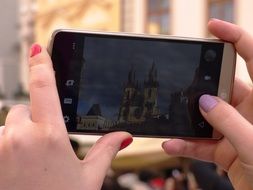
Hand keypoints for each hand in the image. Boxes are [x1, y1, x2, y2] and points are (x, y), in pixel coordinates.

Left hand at [0, 45, 131, 189]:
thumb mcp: (88, 177)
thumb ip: (106, 150)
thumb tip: (123, 136)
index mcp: (49, 135)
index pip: (44, 87)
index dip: (43, 65)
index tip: (40, 50)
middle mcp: (18, 137)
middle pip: (24, 110)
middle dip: (35, 119)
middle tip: (47, 143)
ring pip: (8, 126)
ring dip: (19, 135)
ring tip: (31, 161)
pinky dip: (7, 146)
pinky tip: (17, 167)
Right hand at [162, 19, 252, 189]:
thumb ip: (229, 122)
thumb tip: (205, 103)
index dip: (235, 38)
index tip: (213, 28)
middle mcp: (247, 112)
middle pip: (220, 89)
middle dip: (199, 88)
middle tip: (182, 88)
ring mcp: (233, 129)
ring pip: (205, 118)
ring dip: (187, 123)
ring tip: (173, 124)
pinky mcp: (223, 147)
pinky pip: (200, 141)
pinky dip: (185, 144)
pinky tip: (172, 144)